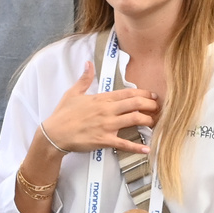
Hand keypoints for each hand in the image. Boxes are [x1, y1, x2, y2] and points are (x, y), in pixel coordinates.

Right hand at [38, 75, 159, 157]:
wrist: (55, 133)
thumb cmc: (63, 114)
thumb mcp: (73, 92)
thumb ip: (84, 78)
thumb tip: (88, 63)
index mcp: (101, 98)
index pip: (128, 93)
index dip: (143, 94)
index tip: (152, 96)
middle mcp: (107, 110)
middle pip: (135, 104)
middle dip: (150, 105)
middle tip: (158, 107)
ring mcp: (107, 125)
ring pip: (134, 120)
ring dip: (147, 121)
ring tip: (154, 122)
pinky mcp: (104, 140)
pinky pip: (124, 144)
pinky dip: (137, 147)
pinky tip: (147, 149)